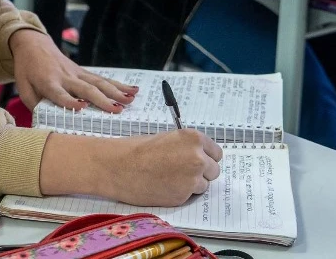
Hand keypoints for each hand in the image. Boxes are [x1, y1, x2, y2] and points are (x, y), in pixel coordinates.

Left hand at [10, 29, 136, 112]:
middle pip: (85, 89)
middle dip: (102, 100)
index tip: (82, 108)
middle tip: (117, 110)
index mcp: (48, 82)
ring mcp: (76, 72)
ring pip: (98, 82)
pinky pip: (102, 78)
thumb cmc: (27, 70)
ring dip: (115, 91)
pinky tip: (133, 89)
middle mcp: (65, 77)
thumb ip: (34, 105)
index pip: (59, 93)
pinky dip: (118, 84)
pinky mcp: (83, 71)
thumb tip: (46, 122)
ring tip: (130, 100)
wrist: (32, 44)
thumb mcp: (23, 88)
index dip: (70, 101)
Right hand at [106, 130, 222, 205]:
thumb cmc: (137, 150)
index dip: (206, 158)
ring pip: (204, 185)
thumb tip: (199, 157)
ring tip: (170, 180)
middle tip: (183, 173)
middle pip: (214, 170)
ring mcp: (192, 178)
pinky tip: (164, 187)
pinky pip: (190, 196)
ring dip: (192, 185)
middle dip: (202, 173)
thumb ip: (187, 147)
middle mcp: (198, 158)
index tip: (198, 161)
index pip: (216, 153)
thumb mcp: (168, 138)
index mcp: (194, 139)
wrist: (118, 167)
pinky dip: (180, 194)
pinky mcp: (183, 196)